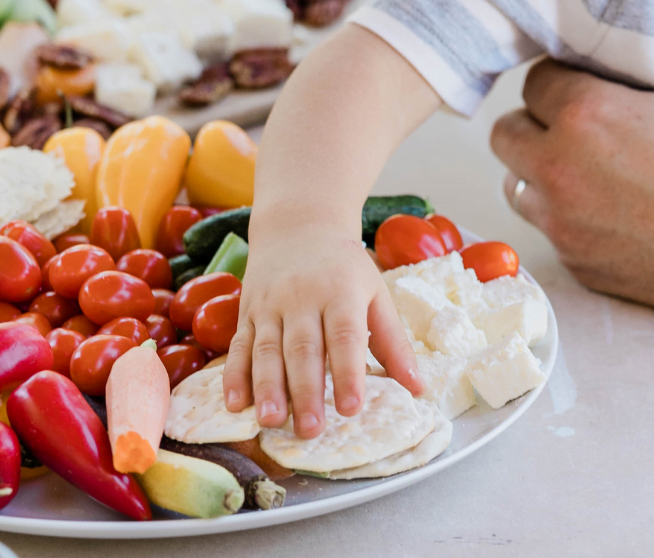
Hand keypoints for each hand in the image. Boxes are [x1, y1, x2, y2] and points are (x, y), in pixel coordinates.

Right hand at [222, 217, 423, 437]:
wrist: (299, 224)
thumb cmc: (345, 268)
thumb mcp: (376, 295)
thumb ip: (394, 344)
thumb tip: (418, 389)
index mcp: (341, 293)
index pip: (345, 337)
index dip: (348, 373)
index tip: (351, 408)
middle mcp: (302, 298)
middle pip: (303, 348)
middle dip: (305, 391)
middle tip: (310, 430)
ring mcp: (270, 304)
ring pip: (266, 349)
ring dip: (267, 388)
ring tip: (270, 421)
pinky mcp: (246, 311)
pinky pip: (239, 344)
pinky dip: (234, 376)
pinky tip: (234, 404)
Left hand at [490, 60, 653, 342]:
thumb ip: (622, 89)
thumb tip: (592, 79)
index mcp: (586, 115)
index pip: (534, 81)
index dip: (561, 82)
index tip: (581, 87)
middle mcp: (560, 170)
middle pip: (505, 133)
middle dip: (535, 125)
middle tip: (571, 127)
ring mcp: (563, 224)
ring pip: (516, 185)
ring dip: (540, 174)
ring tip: (585, 172)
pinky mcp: (577, 264)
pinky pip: (550, 230)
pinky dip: (569, 218)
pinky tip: (613, 214)